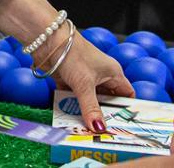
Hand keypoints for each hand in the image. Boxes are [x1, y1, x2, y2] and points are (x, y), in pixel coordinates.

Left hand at [0, 0, 132, 130]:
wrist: (47, 40)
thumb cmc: (73, 53)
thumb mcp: (85, 84)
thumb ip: (91, 108)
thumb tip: (99, 128)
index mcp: (113, 73)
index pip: (126, 94)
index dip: (127, 108)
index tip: (124, 124)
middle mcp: (101, 76)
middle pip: (107, 101)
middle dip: (104, 115)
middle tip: (102, 133)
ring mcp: (84, 79)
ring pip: (89, 101)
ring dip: (86, 112)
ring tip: (86, 130)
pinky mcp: (69, 81)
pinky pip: (73, 98)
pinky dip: (71, 106)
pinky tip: (69, 119)